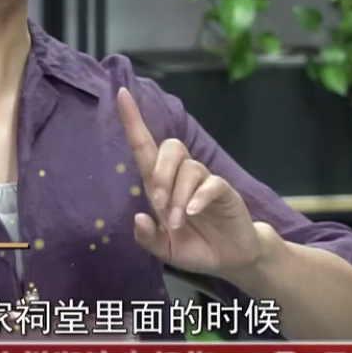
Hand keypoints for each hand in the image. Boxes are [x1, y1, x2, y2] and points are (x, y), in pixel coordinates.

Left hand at [116, 87, 262, 279]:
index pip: (144, 146)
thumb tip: (139, 217)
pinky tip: (193, 213)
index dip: (133, 121)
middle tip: (158, 204)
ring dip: (177, 196)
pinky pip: (211, 183)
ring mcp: (204, 181)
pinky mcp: (224, 190)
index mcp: (161, 185)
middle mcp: (181, 176)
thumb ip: (148, 238)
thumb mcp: (165, 250)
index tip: (122, 94)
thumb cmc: (195, 246)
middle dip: (160, 173)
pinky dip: (198, 197)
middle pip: (170, 148)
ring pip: (189, 169)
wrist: (229, 258)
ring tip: (177, 222)